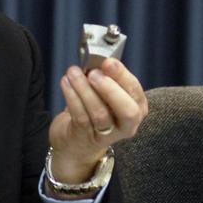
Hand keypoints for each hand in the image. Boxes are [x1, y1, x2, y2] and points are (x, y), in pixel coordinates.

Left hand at [48, 58, 147, 183]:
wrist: (76, 142)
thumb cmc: (95, 110)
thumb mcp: (106, 94)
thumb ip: (106, 78)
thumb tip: (97, 60)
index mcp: (137, 108)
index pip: (135, 92)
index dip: (122, 76)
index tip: (108, 62)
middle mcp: (126, 125)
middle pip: (127, 111)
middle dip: (110, 90)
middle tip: (94, 74)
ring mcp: (107, 134)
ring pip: (100, 113)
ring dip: (85, 90)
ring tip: (73, 73)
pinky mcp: (85, 137)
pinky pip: (80, 116)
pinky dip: (72, 97)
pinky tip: (66, 83)